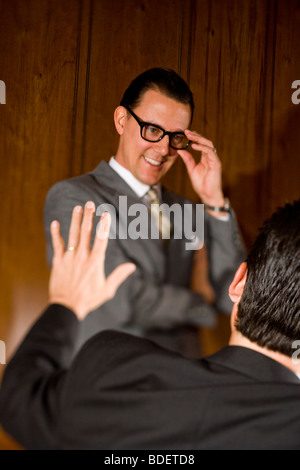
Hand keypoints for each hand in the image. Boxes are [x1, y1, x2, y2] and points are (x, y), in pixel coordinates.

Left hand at [49, 201, 135, 319]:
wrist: (67, 307)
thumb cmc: (88, 300)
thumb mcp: (107, 290)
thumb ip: (118, 276)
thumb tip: (132, 266)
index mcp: (95, 262)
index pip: (101, 240)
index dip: (103, 225)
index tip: (105, 213)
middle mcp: (82, 257)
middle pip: (86, 233)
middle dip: (89, 217)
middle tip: (90, 204)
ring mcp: (69, 258)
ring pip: (73, 236)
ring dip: (75, 221)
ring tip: (78, 208)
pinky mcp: (58, 262)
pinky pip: (57, 245)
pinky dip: (56, 234)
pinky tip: (56, 223)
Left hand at [177, 130, 224, 205]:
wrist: (208, 195)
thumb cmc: (201, 184)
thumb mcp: (191, 169)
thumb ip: (188, 159)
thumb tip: (180, 150)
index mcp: (205, 158)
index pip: (201, 144)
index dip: (194, 137)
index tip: (185, 133)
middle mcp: (211, 157)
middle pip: (205, 142)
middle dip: (196, 135)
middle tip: (186, 131)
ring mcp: (214, 160)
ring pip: (208, 144)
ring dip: (199, 139)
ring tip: (190, 135)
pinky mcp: (216, 164)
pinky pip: (210, 152)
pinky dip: (202, 148)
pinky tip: (194, 146)